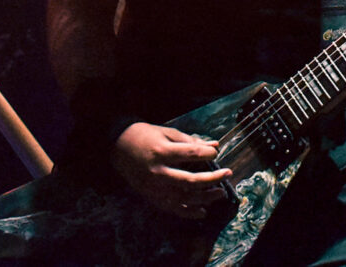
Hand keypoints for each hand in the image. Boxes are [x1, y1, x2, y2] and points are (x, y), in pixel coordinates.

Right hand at [110, 122, 231, 219]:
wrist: (118, 147)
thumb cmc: (145, 136)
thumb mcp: (167, 133)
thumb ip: (190, 141)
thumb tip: (214, 146)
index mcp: (161, 152)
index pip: (190, 154)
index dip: (206, 154)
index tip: (216, 154)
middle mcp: (158, 172)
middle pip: (190, 181)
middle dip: (212, 179)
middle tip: (227, 174)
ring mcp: (154, 187)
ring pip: (183, 197)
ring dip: (205, 197)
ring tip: (220, 192)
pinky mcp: (151, 196)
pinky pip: (172, 208)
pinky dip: (188, 212)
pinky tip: (202, 211)